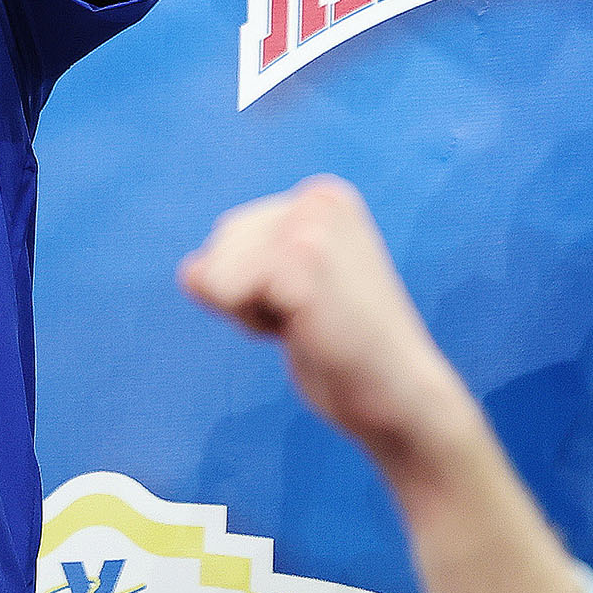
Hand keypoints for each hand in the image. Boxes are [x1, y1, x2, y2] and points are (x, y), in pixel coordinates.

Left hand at [178, 177, 475, 471]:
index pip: (231, 234)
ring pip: (217, 273)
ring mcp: (310, 228)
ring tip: (309, 322)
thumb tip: (190, 272)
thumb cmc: (343, 348)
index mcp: (322, 196)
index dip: (255, 282)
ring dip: (249, 311)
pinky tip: (306, 331)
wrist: (401, 396)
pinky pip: (225, 292)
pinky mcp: (301, 264)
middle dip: (248, 295)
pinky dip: (255, 324)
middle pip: (218, 249)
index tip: (310, 301)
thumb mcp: (285, 290)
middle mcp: (317, 198)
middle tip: (311, 317)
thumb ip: (239, 266)